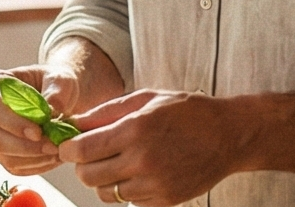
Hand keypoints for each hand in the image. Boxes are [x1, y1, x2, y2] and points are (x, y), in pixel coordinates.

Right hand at [0, 64, 79, 175]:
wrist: (59, 94)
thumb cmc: (55, 81)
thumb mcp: (60, 78)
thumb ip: (57, 92)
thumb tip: (51, 111)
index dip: (13, 123)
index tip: (38, 132)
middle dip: (24, 146)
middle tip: (52, 146)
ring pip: (3, 156)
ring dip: (32, 158)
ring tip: (57, 150)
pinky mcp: (1, 152)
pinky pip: (13, 166)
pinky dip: (35, 166)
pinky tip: (53, 157)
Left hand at [59, 89, 239, 205]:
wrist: (227, 136)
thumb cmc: (187, 111)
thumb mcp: (147, 99)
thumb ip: (107, 112)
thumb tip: (75, 122)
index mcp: (135, 129)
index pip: (83, 150)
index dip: (68, 149)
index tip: (66, 146)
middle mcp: (142, 160)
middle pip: (89, 176)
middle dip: (82, 165)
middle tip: (89, 154)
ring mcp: (153, 185)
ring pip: (106, 193)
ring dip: (103, 179)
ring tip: (117, 161)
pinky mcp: (163, 201)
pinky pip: (129, 201)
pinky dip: (126, 188)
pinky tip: (139, 170)